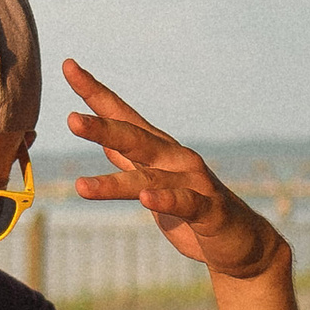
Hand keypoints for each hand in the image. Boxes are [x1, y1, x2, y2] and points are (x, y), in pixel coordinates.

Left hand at [62, 59, 282, 280]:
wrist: (241, 243)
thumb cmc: (192, 213)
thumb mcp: (154, 183)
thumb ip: (130, 161)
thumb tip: (102, 140)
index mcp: (158, 150)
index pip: (122, 115)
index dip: (95, 92)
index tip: (68, 66)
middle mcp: (175, 158)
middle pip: (133, 139)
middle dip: (102, 129)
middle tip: (71, 120)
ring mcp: (194, 181)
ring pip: (149, 177)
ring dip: (114, 183)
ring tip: (80, 186)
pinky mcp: (209, 210)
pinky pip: (184, 202)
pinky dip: (165, 199)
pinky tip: (147, 199)